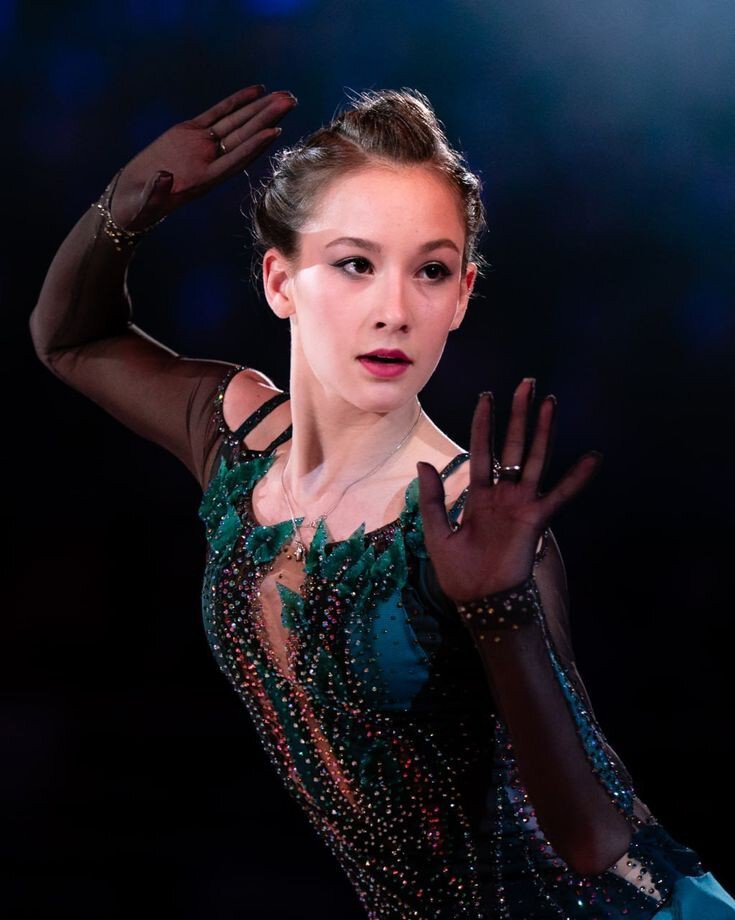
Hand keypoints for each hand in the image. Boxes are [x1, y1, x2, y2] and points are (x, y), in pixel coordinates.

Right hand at [108, 84, 296, 229]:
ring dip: (260, 109)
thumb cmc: (140, 205)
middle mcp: (209, 160)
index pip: (234, 160)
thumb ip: (157, 189)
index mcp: (203, 179)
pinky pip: (218, 113)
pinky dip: (236, 102)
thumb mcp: (148, 199)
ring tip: (284, 95)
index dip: (253, 147)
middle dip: (268, 118)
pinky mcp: (190, 131)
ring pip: (237, 123)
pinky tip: (256, 92)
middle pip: (244, 136)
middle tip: (291, 101)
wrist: (133, 197)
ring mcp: (202, 144)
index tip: (274, 132)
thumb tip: (164, 177)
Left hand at [416, 378, 602, 602]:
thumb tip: (424, 463)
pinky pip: (560, 494)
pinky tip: (592, 456)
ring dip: (543, 430)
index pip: (481, 450)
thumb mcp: (437, 533)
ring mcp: (522, 504)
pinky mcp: (536, 519)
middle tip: (526, 384)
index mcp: (479, 495)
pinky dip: (577, 477)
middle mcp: (504, 494)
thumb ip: (433, 498)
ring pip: (535, 459)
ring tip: (550, 402)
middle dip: (519, 415)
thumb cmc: (459, 572)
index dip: (483, 424)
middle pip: (513, 445)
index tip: (485, 397)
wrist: (480, 600)